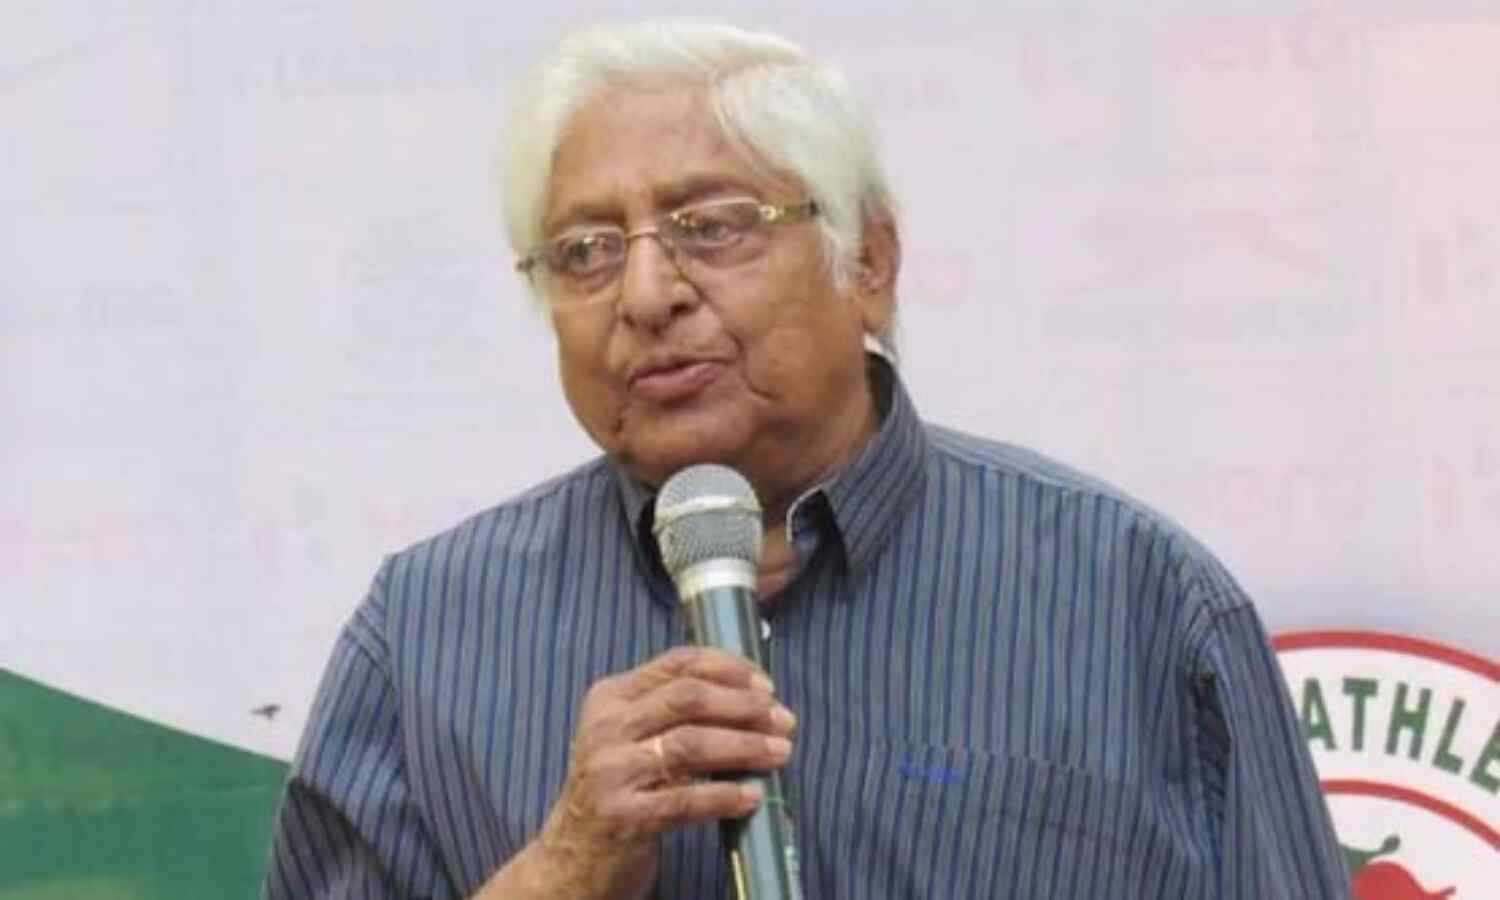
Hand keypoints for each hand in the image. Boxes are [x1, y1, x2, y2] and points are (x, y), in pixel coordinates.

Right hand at [535, 646, 796, 898]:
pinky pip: (684, 801)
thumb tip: (755, 698)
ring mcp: (610, 772)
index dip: (729, 669)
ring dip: (744, 746)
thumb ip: (674, 711)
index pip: (676, 664)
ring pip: (690, 745)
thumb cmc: (620, 788)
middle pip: (687, 699)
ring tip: (780, 752)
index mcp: (611, 697)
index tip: (766, 684)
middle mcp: (606, 727)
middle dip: (744, 707)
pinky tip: (752, 796)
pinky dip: (725, 796)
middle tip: (783, 719)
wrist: (573, 855)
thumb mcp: (631, 737)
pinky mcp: (622, 816)